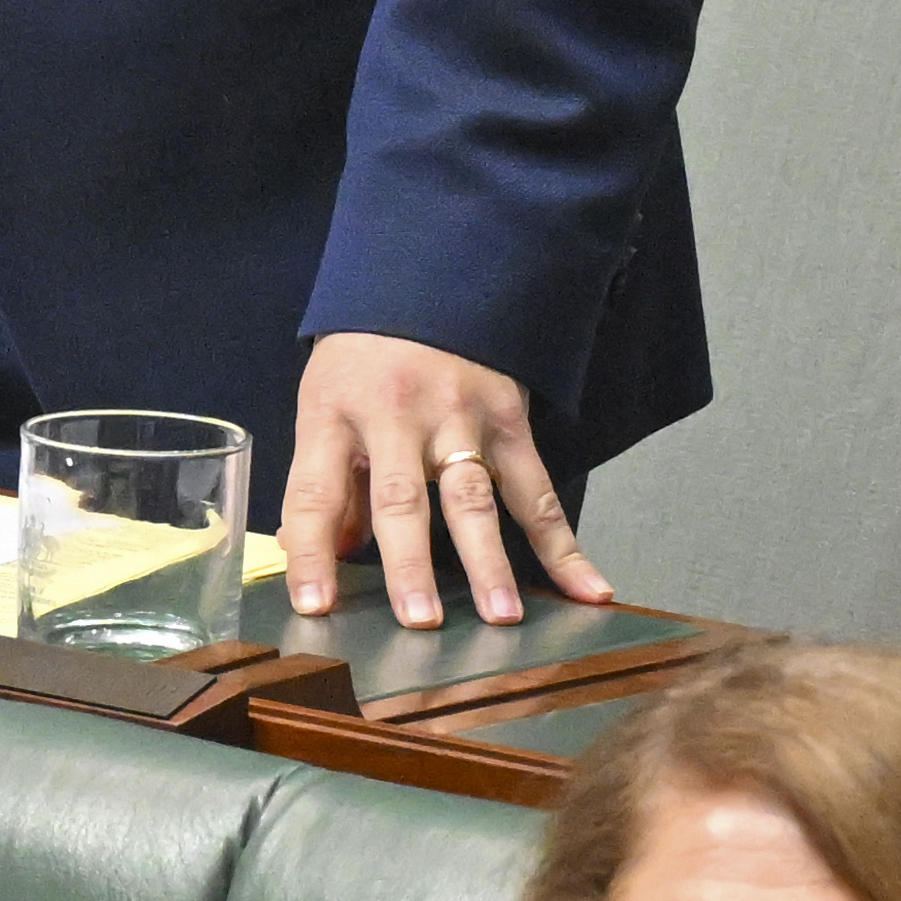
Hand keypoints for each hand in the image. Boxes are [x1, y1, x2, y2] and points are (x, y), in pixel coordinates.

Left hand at [280, 331, 610, 630]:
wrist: (431, 278)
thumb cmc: (365, 358)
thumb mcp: (326, 403)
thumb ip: (332, 483)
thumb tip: (334, 558)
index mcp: (334, 411)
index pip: (314, 493)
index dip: (312, 552)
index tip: (316, 607)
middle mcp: (396, 415)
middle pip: (401, 496)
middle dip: (410, 563)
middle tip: (420, 621)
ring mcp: (457, 418)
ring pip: (473, 498)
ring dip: (488, 561)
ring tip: (501, 617)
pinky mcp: (508, 421)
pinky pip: (537, 491)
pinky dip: (564, 545)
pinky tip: (589, 589)